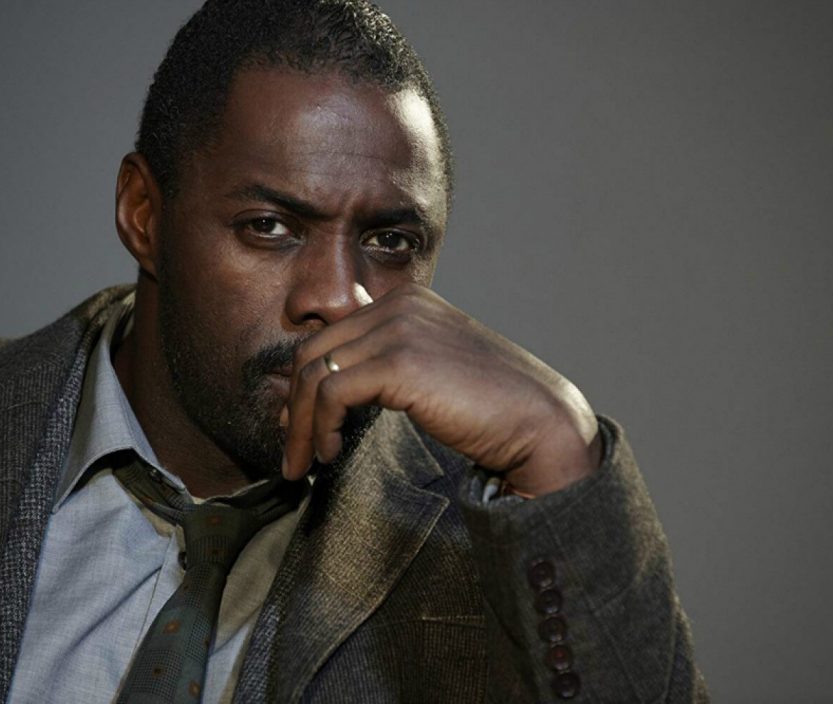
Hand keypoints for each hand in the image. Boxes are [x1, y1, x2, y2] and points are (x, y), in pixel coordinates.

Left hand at [282, 283, 601, 496]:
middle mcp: (400, 305)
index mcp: (408, 301)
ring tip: (303, 465)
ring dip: (301, 426)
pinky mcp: (400, 361)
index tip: (301, 427)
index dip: (307, 384)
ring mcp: (400, 328)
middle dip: (295, 406)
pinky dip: (320, 428)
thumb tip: (336, 379)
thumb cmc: (491, 407)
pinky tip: (330, 454)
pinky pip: (332, 392)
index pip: (332, 335)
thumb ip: (391, 360)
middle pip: (314, 350)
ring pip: (316, 372)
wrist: (539, 422)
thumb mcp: (433, 369)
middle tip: (293, 453)